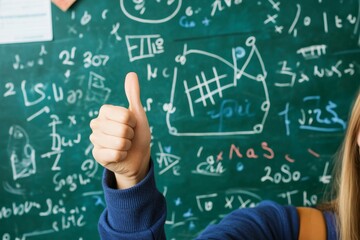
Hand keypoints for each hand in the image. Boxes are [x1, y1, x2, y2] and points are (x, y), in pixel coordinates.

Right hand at [89, 72, 150, 188]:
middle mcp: (96, 124)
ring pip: (119, 143)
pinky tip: (119, 155)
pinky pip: (115, 154)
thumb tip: (132, 74)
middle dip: (130, 135)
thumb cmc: (137, 133)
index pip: (124, 115)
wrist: (137, 156)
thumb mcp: (137, 114)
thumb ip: (133, 95)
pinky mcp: (97, 155)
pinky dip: (122, 156)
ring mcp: (95, 140)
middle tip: (128, 137)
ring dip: (127, 146)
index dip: (133, 122)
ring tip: (124, 146)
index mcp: (105, 111)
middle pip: (122, 129)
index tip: (132, 124)